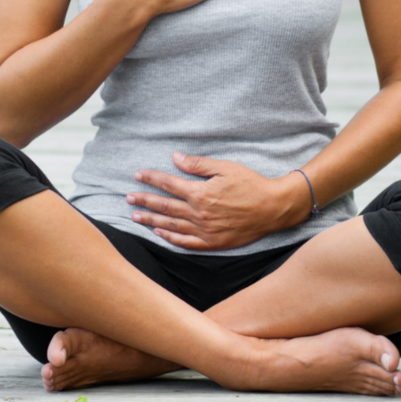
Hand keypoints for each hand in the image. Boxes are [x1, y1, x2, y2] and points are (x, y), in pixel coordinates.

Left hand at [126, 152, 309, 250]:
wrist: (272, 208)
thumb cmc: (250, 184)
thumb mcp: (225, 167)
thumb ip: (198, 165)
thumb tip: (175, 158)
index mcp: (200, 193)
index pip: (168, 184)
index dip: (151, 179)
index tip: (137, 175)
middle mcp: (199, 214)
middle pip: (165, 207)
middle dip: (144, 201)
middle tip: (128, 198)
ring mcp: (205, 231)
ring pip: (171, 226)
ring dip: (152, 221)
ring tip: (135, 217)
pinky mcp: (213, 243)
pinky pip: (186, 243)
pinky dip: (171, 238)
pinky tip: (160, 234)